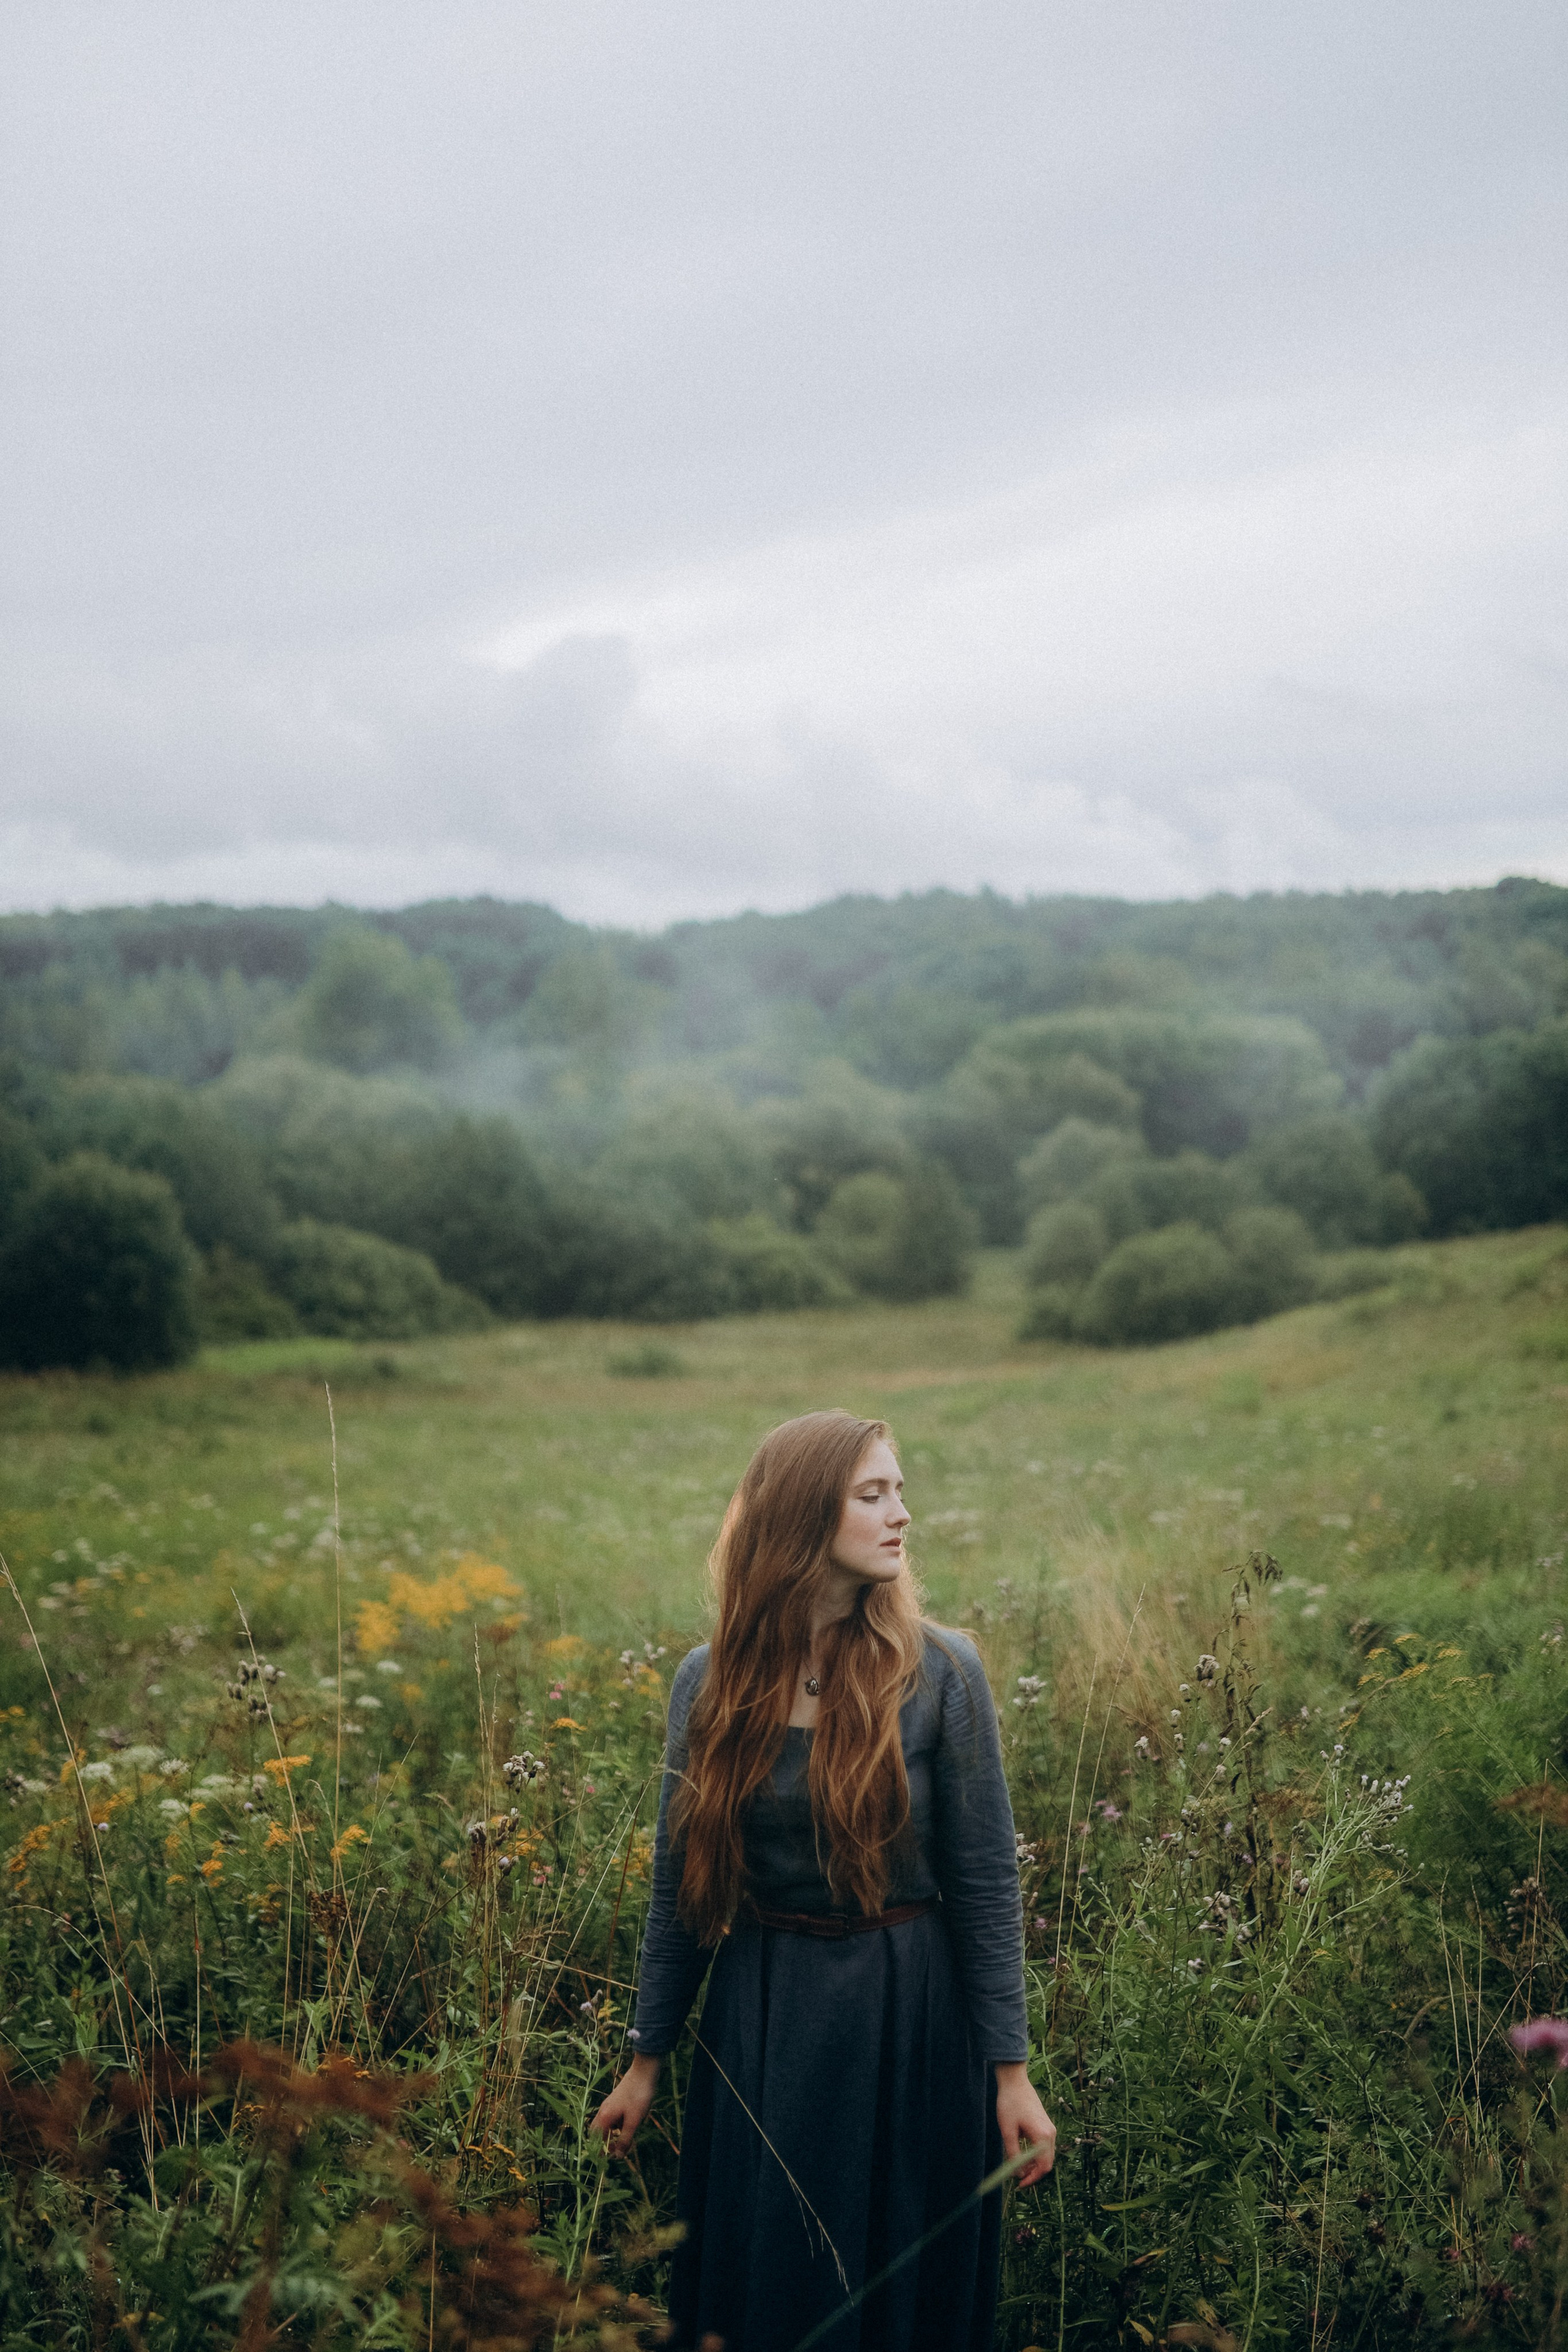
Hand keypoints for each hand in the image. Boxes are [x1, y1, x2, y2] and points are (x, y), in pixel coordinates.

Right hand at [590, 2052, 660, 2156]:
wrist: (644, 2071)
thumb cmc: (638, 2096)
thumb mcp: (634, 2121)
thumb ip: (625, 2139)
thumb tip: (618, 2156)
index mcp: (605, 2116)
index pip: (595, 2139)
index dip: (601, 2150)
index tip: (611, 2158)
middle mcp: (604, 2110)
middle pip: (598, 2132)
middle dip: (605, 2143)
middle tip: (618, 2150)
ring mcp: (610, 2104)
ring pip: (607, 2125)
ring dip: (614, 2134)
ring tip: (628, 2139)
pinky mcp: (617, 2101)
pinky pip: (613, 2118)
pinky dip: (619, 2125)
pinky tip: (631, 2125)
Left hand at [994, 2062, 1055, 2187]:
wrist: (1015, 2081)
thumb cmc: (1009, 2104)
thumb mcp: (1008, 2131)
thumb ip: (1014, 2154)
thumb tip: (1017, 2174)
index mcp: (1043, 2136)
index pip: (1043, 2166)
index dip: (1032, 2179)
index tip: (1019, 2185)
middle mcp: (1051, 2133)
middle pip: (1047, 2163)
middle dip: (1034, 2174)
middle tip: (1018, 2180)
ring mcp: (1050, 2128)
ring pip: (1047, 2155)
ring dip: (1035, 2165)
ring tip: (1019, 2169)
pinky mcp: (1047, 2125)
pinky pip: (1045, 2147)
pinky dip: (1037, 2155)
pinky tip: (1024, 2156)